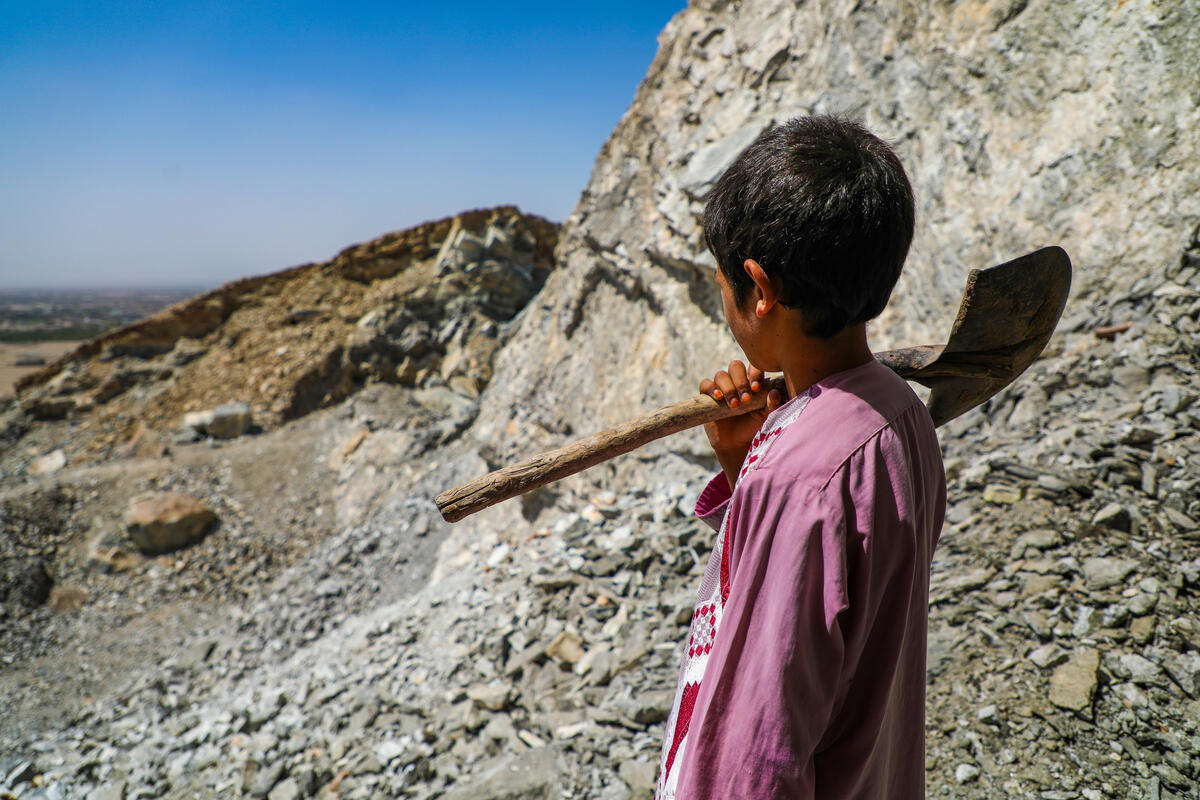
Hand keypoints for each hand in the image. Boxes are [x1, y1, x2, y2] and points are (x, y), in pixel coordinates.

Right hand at [699, 360, 782, 485]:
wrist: (736, 443)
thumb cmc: (753, 426)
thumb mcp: (766, 417)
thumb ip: (772, 405)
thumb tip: (774, 392)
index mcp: (751, 381)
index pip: (752, 367)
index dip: (754, 373)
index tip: (756, 388)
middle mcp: (736, 380)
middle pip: (735, 366)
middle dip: (740, 381)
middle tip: (746, 399)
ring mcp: (721, 387)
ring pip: (721, 375)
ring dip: (728, 388)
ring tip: (734, 405)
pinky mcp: (707, 396)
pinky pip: (705, 384)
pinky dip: (711, 388)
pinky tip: (719, 398)